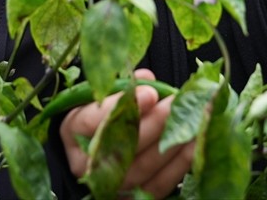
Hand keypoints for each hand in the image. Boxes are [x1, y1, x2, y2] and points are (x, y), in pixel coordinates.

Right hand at [61, 69, 193, 198]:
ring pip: (143, 167)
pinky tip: (193, 144)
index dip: (121, 106)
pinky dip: (179, 164)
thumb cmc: (102, 116)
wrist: (100, 150)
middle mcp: (87, 163)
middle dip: (153, 124)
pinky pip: (159, 184)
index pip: (93, 120)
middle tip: (175, 104)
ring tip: (191, 121)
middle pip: (121, 147)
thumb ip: (123, 86)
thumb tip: (147, 78)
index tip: (149, 92)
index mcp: (73, 131)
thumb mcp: (103, 96)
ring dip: (170, 143)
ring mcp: (110, 185)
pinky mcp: (133, 197)